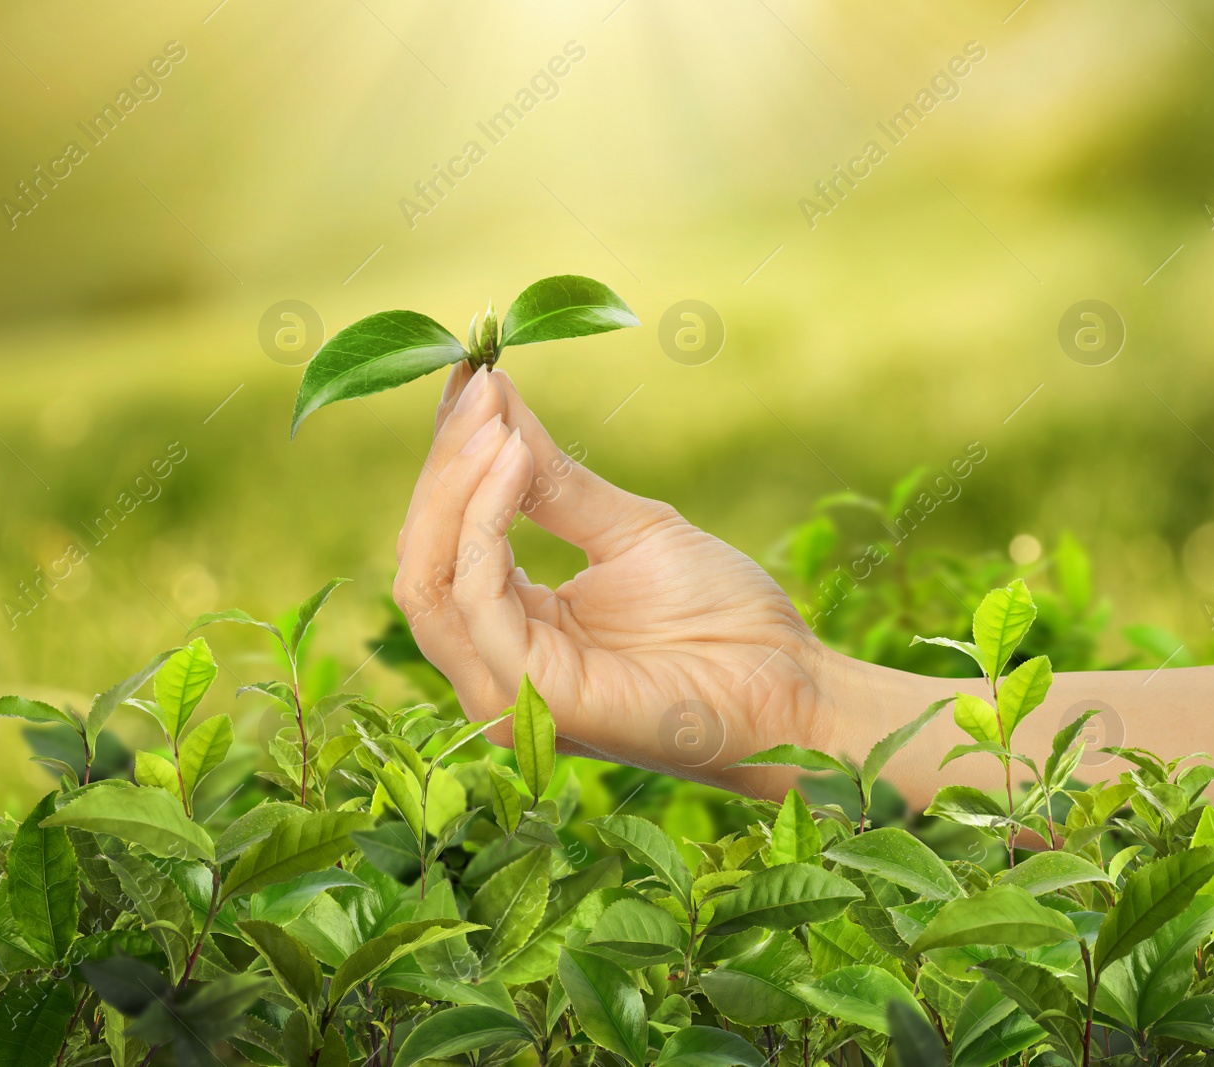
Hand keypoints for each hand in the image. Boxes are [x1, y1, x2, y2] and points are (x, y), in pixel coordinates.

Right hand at [393, 365, 844, 790]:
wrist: (790, 685)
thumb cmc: (721, 619)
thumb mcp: (626, 529)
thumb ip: (550, 480)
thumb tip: (494, 398)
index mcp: (509, 635)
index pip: (443, 547)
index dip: (449, 461)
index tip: (470, 379)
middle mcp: (491, 668)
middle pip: (423, 560)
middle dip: (445, 466)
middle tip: (479, 387)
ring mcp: (504, 690)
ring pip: (430, 579)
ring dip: (456, 487)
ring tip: (496, 418)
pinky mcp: (529, 695)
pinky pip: (477, 598)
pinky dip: (485, 521)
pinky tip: (515, 461)